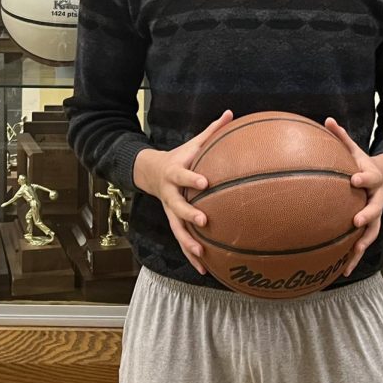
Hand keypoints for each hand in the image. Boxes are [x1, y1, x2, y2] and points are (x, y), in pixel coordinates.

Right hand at [133, 110, 233, 274]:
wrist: (151, 172)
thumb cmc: (180, 156)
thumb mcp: (193, 143)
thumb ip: (212, 131)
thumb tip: (232, 113)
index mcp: (175, 173)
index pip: (183, 175)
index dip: (192, 178)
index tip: (205, 182)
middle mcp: (170, 195)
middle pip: (177, 207)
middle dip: (189, 214)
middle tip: (204, 221)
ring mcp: (170, 211)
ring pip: (177, 229)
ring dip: (188, 243)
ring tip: (201, 255)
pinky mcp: (174, 222)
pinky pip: (182, 241)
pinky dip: (191, 255)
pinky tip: (204, 269)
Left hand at [324, 118, 382, 276]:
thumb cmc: (361, 164)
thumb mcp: (354, 149)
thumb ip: (341, 137)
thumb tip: (326, 119)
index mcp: (371, 178)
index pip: (369, 177)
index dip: (364, 178)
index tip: (355, 179)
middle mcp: (376, 199)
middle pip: (375, 208)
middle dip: (367, 214)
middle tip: (356, 220)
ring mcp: (375, 215)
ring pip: (372, 232)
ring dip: (363, 244)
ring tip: (353, 256)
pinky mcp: (369, 228)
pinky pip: (362, 244)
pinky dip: (354, 257)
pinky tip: (343, 271)